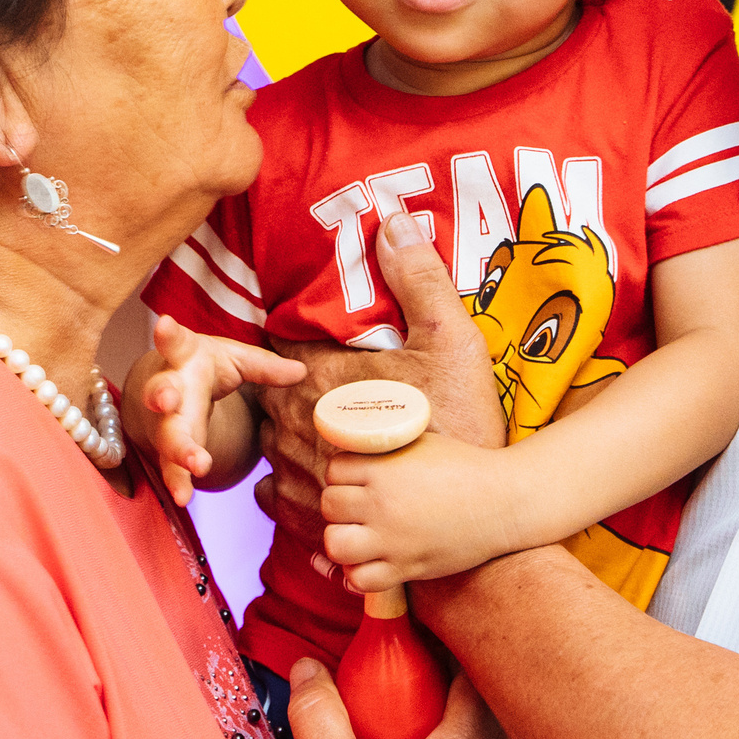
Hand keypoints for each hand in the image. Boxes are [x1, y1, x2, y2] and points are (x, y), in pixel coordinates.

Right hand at [124, 315, 304, 504]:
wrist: (171, 391)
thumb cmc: (206, 369)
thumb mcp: (236, 361)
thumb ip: (265, 367)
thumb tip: (303, 372)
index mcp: (186, 359)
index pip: (176, 343)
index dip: (168, 334)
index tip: (164, 323)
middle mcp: (170, 387)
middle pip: (163, 393)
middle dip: (162, 398)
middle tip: (167, 402)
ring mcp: (165, 421)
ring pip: (166, 435)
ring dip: (177, 451)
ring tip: (195, 467)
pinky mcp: (167, 449)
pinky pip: (171, 467)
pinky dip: (177, 482)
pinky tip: (184, 498)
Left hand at [261, 212, 503, 490]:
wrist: (469, 510)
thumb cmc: (460, 424)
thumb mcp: (451, 340)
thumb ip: (417, 279)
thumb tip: (393, 221)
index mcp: (319, 378)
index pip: (280, 344)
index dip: (298, 336)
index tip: (321, 337)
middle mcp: (295, 427)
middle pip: (269, 392)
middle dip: (290, 384)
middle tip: (325, 380)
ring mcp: (297, 474)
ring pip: (270, 441)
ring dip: (291, 430)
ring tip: (324, 425)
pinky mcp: (306, 516)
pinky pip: (274, 493)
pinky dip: (288, 480)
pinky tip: (318, 470)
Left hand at [323, 435, 531, 589]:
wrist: (504, 502)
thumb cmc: (465, 466)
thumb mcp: (421, 441)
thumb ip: (385, 444)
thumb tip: (355, 437)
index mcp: (384, 469)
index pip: (334, 469)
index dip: (343, 473)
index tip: (358, 477)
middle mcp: (383, 505)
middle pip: (329, 505)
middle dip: (341, 504)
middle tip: (359, 504)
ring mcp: (393, 540)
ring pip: (335, 544)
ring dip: (341, 538)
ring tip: (358, 533)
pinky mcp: (406, 568)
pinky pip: (360, 580)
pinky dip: (357, 574)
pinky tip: (368, 561)